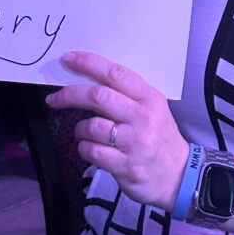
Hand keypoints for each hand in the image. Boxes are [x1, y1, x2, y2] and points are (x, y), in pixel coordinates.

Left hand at [46, 51, 189, 211]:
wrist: (179, 176)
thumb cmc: (159, 137)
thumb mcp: (151, 109)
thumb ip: (125, 96)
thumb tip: (87, 81)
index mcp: (149, 98)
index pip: (115, 74)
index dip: (88, 63)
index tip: (68, 58)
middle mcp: (143, 117)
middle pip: (98, 97)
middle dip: (70, 95)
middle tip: (54, 98)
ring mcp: (135, 143)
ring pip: (91, 127)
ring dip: (79, 130)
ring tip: (83, 133)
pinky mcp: (126, 166)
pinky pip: (92, 152)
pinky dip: (84, 149)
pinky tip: (90, 149)